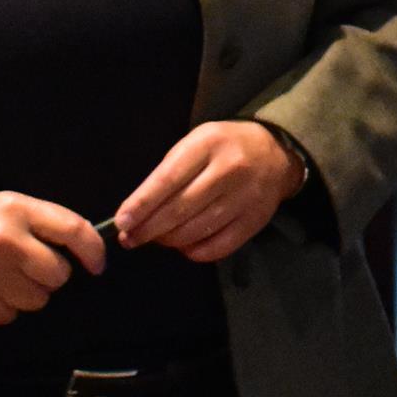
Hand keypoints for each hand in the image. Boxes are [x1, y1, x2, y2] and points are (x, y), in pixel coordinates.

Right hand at [0, 192, 105, 324]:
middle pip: (58, 274)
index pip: (73, 230)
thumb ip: (37, 220)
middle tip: (30, 267)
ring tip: (5, 278)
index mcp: (15, 209)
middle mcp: (5, 240)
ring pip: (38, 299)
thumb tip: (79, 244)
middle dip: (50, 275)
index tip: (97, 265)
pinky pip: (11, 315)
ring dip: (28, 293)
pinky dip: (4, 307)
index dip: (93, 251)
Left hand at [110, 121, 304, 263]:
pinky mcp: (255, 221)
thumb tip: (136, 212)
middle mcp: (229, 169)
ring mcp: (246, 197)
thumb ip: (168, 173)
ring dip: (169, 240)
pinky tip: (184, 246)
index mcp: (208, 144)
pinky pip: (218, 247)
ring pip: (196, 231)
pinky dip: (194, 252)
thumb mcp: (195, 144)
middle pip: (180, 209)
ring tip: (155, 239)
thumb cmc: (223, 147)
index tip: (122, 222)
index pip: (168, 179)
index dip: (142, 204)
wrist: (275, 153)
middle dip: (149, 229)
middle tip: (130, 238)